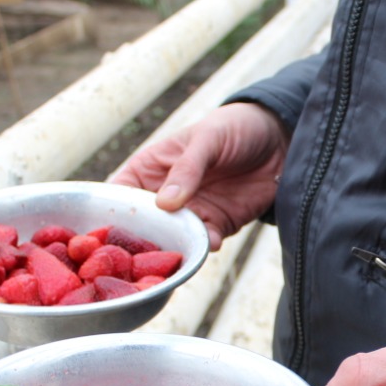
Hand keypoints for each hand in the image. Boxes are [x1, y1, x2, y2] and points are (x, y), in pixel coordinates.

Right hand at [110, 102, 289, 249]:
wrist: (281, 140)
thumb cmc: (235, 127)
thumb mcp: (208, 138)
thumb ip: (187, 169)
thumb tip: (165, 204)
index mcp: (149, 169)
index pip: (119, 195)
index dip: (109, 214)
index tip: (103, 235)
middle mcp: (164, 196)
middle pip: (142, 226)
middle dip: (140, 243)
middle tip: (139, 258)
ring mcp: (191, 213)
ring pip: (172, 240)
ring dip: (174, 248)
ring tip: (177, 253)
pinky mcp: (218, 226)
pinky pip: (204, 243)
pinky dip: (205, 247)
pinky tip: (211, 242)